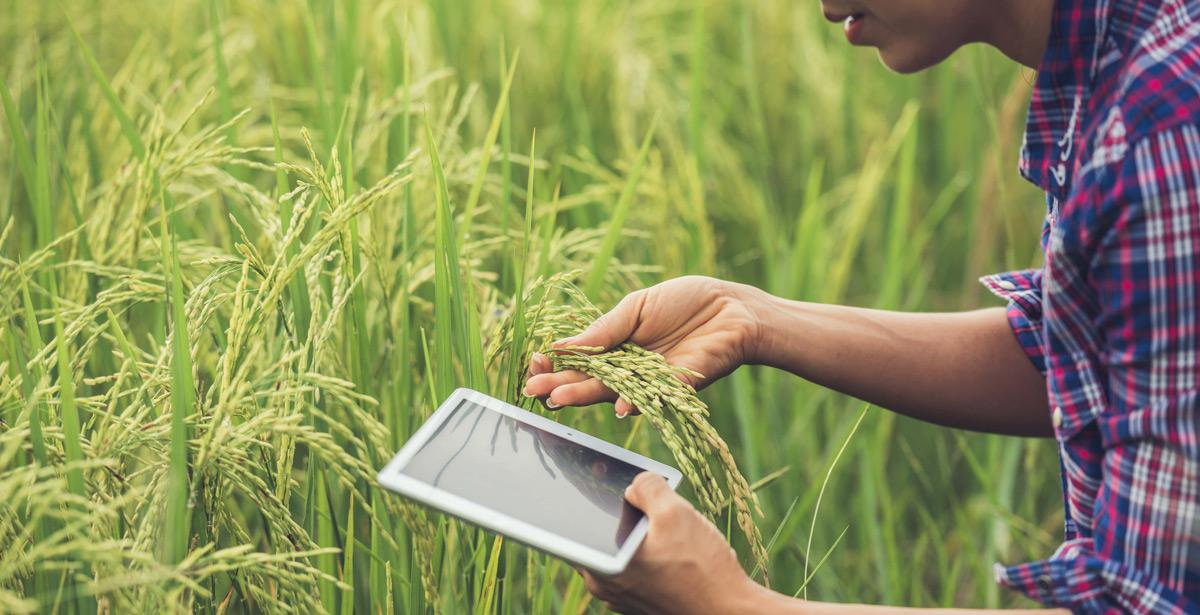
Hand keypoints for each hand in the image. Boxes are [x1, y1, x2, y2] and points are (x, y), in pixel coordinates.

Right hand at [523, 276, 764, 415]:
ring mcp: (651, 382)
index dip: (556, 363)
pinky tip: (619, 405)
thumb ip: (604, 329)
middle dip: (560, 385)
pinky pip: (654, 398)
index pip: (578, 360)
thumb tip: (561, 345)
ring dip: (586, 396)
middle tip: (534, 389)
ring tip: (559, 397)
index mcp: (616, 346)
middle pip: (589, 381)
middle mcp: (629, 369)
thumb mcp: (637, 307)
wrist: (733, 308)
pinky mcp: (677, 389)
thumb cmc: (686, 301)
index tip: (536, 362)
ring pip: (613, 393)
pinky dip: (637, 402)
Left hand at [579, 472, 763, 614]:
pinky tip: (678, 547)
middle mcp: (604, 586)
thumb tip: (634, 483)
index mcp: (601, 565)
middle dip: (619, 513)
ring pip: (622, 550)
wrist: (731, 612)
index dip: (581, 499)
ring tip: (669, 525)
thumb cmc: (702, 569)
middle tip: (643, 497)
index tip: (592, 479)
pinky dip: (650, 553)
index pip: (572, 526)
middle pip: (600, 534)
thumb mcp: (676, 513)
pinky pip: (637, 567)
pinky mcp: (641, 602)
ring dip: (639, 534)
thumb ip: (647, 487)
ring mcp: (622, 597)